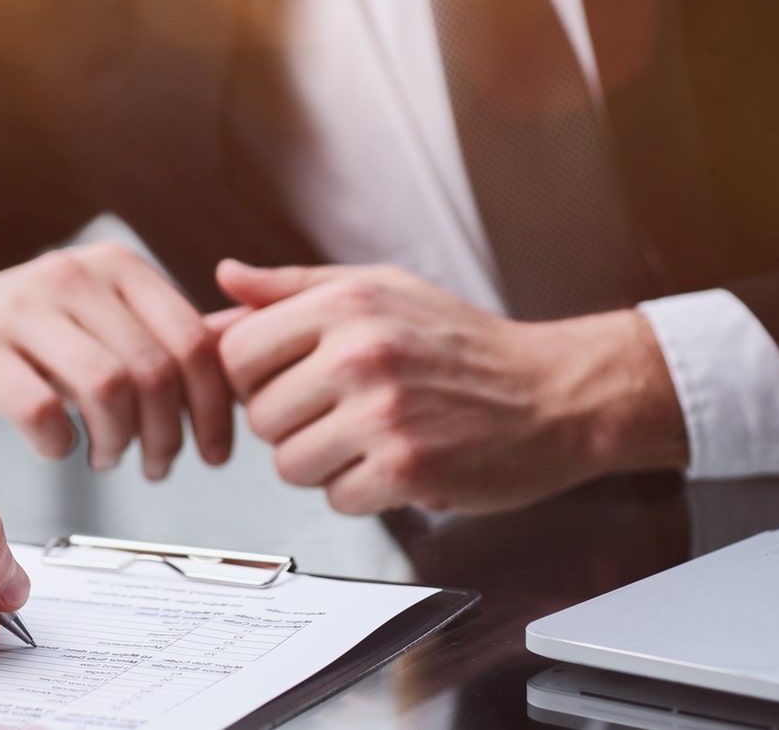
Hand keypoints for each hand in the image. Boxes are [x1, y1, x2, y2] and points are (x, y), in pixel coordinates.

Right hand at [0, 242, 233, 477]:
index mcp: (119, 267)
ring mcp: (22, 307)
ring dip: (120, 442)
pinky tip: (61, 449)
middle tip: (158, 465)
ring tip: (111, 459)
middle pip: (156, 370)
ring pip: (107, 387)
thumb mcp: (101, 320)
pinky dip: (62, 444)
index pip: (195, 340)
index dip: (214, 407)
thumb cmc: (30, 338)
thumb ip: (164, 340)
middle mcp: (74, 274)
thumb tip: (243, 378)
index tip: (215, 450)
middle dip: (169, 435)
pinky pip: (41, 409)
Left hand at [216, 260, 687, 514]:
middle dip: (295, 424)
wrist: (554, 395)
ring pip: (290, 464)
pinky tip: (397, 465)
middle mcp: (361, 353)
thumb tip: (224, 280)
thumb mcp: (381, 292)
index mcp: (346, 304)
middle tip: (346, 414)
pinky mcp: (407, 470)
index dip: (259, 377)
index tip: (296, 381)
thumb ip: (294, 289)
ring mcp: (384, 414)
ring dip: (325, 463)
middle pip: (261, 416)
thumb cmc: (463, 344)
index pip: (237, 352)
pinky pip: (337, 498)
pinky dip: (361, 492)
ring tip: (372, 439)